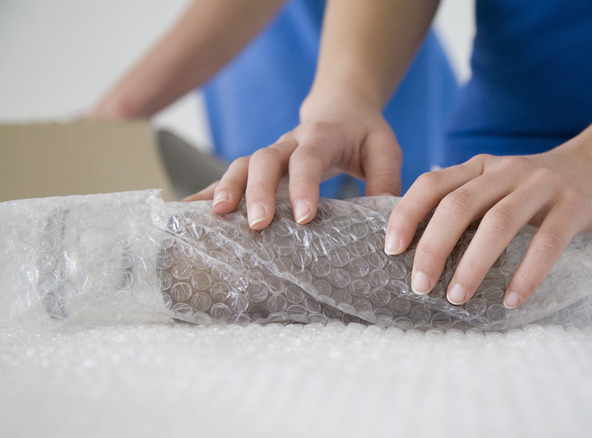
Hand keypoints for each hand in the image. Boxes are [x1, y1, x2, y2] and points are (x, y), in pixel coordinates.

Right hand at [184, 92, 402, 228]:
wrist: (340, 108)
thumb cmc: (364, 134)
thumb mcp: (385, 150)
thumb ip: (385, 181)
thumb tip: (386, 226)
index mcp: (321, 136)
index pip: (309, 158)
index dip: (304, 186)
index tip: (304, 217)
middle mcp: (289, 142)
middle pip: (265, 159)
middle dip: (259, 191)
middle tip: (259, 225)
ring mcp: (270, 153)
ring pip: (241, 165)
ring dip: (227, 189)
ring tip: (218, 217)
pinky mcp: (258, 166)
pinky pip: (229, 176)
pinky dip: (208, 192)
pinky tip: (188, 212)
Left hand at [383, 138, 591, 308]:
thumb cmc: (541, 187)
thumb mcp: (499, 184)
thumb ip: (468, 202)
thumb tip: (423, 247)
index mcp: (481, 167)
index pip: (433, 183)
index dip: (407, 214)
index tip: (391, 250)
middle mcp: (506, 170)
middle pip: (458, 205)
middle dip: (433, 247)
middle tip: (420, 286)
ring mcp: (541, 185)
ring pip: (498, 223)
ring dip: (473, 264)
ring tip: (457, 298)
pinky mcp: (574, 205)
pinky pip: (547, 242)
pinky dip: (526, 274)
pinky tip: (512, 300)